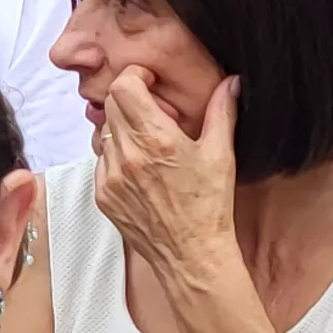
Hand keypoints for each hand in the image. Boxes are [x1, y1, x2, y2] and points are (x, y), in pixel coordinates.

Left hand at [89, 68, 239, 277]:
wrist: (192, 255)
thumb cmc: (210, 207)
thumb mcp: (220, 155)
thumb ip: (223, 112)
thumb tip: (232, 82)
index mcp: (157, 139)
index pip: (123, 87)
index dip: (135, 77)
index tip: (149, 83)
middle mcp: (128, 155)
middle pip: (110, 105)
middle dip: (129, 100)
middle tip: (153, 111)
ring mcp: (111, 176)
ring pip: (104, 132)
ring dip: (122, 129)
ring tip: (148, 143)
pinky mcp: (103, 195)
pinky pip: (101, 161)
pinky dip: (116, 156)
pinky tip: (140, 168)